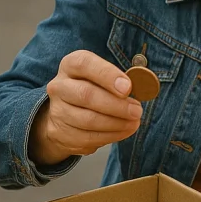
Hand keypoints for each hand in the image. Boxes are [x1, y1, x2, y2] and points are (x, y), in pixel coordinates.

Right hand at [31, 50, 141, 165]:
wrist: (64, 113)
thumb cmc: (92, 89)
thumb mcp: (102, 77)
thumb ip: (119, 81)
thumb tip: (143, 88)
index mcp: (70, 65)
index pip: (84, 64)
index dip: (107, 75)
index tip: (128, 88)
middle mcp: (59, 86)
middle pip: (86, 95)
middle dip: (116, 105)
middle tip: (137, 110)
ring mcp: (57, 111)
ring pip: (88, 120)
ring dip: (116, 123)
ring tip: (134, 122)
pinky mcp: (60, 133)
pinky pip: (88, 137)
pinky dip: (110, 136)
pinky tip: (124, 131)